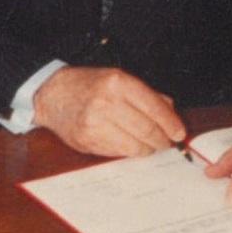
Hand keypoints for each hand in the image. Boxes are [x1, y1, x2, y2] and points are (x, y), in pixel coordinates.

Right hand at [33, 66, 185, 156]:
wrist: (52, 95)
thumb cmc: (88, 86)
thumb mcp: (118, 79)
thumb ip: (146, 95)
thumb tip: (170, 114)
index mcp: (117, 83)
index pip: (154, 108)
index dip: (171, 124)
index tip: (179, 133)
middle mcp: (106, 103)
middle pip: (148, 130)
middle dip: (162, 140)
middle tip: (166, 143)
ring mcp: (95, 124)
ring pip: (135, 146)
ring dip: (147, 149)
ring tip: (149, 145)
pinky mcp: (88, 141)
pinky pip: (118, 153)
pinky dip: (128, 151)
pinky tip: (128, 145)